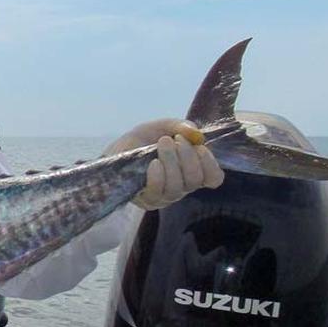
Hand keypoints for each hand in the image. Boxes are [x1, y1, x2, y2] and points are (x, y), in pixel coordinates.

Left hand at [105, 118, 223, 210]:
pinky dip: (159, 176)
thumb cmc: (142, 141)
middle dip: (188, 156)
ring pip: (178, 187)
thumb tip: (195, 134)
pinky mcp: (147, 201)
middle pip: (195, 179)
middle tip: (174, 140)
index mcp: (191, 170)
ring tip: (162, 144)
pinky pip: (158, 192)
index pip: (213, 178)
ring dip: (172, 161)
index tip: (199, 148)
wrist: (114, 151)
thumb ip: (180, 126)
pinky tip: (153, 163)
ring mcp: (165, 197)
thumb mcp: (162, 127)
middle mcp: (182, 187)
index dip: (210, 164)